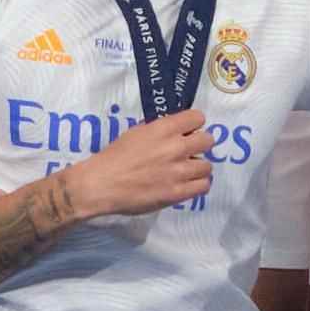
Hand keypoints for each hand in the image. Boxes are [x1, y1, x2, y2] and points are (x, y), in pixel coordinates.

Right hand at [75, 104, 220, 220]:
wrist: (101, 184)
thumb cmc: (114, 157)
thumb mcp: (136, 133)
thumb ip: (158, 130)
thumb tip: (174, 130)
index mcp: (164, 129)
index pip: (197, 117)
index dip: (194, 124)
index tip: (187, 132)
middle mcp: (176, 147)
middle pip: (208, 140)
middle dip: (200, 145)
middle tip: (189, 152)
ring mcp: (179, 171)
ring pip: (207, 165)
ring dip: (198, 167)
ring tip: (187, 172)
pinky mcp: (178, 192)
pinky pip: (203, 186)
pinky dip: (198, 184)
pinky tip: (188, 184)